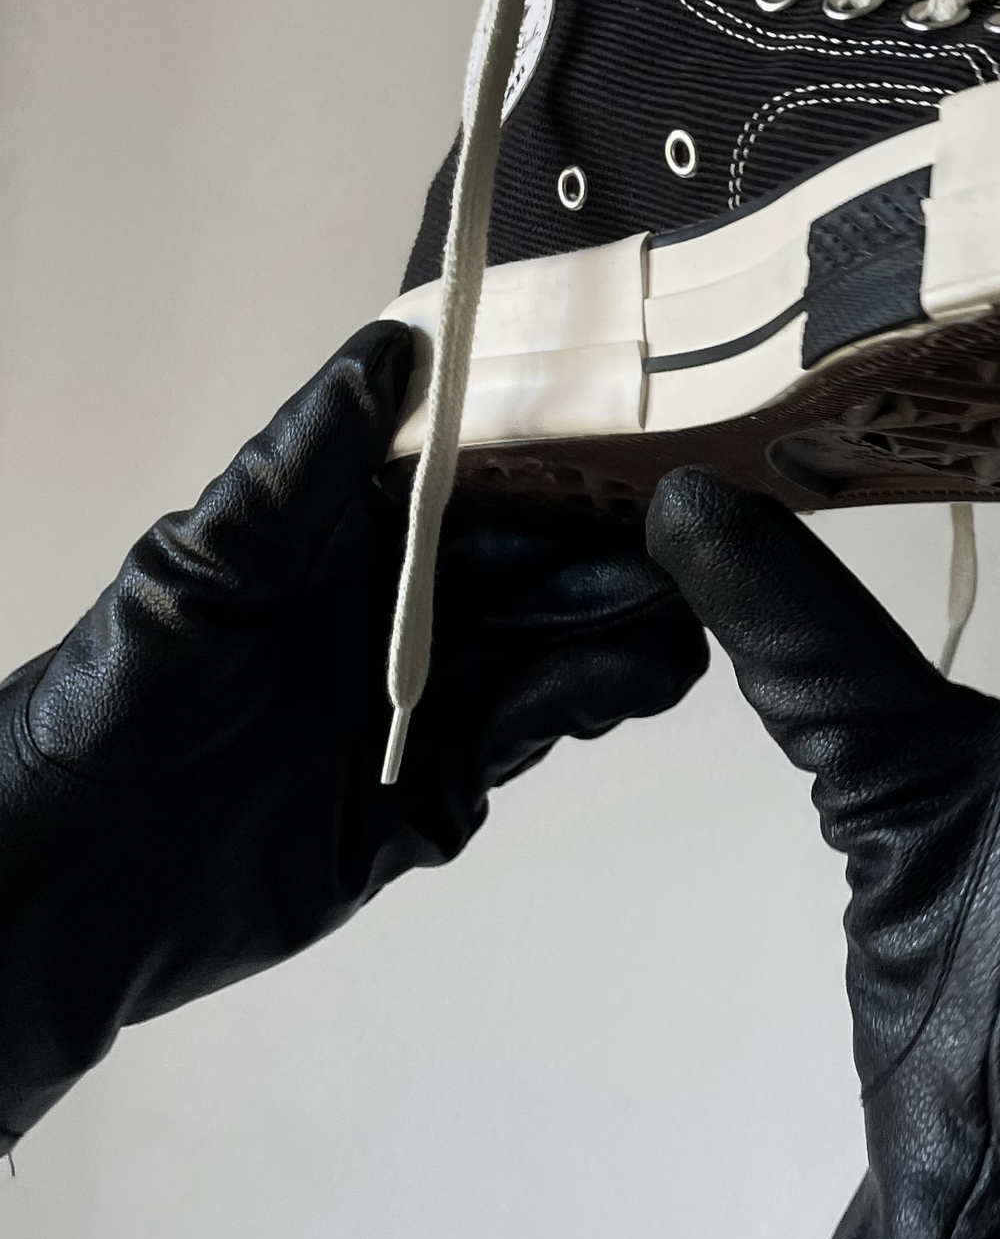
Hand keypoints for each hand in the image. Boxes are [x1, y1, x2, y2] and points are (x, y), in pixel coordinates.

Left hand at [0, 323, 705, 1148]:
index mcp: (340, 541)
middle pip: (530, 566)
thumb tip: (391, 349)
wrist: (67, 889)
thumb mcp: (205, 567)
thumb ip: (302, 469)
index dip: (557, 459)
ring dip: (617, 629)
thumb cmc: (108, 702)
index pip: (472, 482)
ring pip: (547, 649)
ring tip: (682, 618)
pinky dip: (587, 704)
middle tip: (695, 544)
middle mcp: (389, 612)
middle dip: (612, 551)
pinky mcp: (430, 794)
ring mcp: (417, 703)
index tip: (638, 442)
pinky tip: (634, 682)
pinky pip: (526, 737)